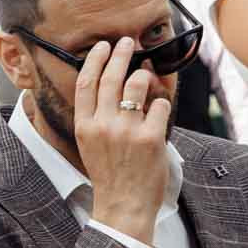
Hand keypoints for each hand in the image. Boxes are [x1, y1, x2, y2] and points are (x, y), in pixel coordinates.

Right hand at [75, 39, 173, 241]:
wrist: (123, 205)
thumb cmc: (110, 175)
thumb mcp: (91, 145)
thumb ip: (97, 117)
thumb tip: (114, 85)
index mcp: (85, 126)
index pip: (86, 83)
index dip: (95, 60)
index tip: (103, 47)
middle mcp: (103, 125)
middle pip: (111, 77)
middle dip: (121, 53)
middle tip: (128, 42)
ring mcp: (127, 131)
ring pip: (137, 84)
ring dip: (145, 77)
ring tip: (147, 77)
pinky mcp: (151, 137)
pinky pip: (160, 105)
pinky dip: (162, 104)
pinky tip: (159, 113)